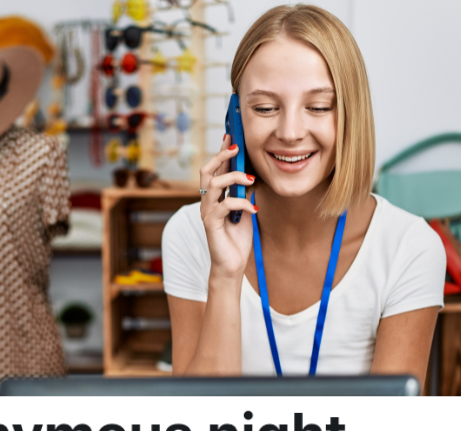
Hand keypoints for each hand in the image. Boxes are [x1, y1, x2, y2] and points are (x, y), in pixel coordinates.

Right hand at [199, 133, 256, 279]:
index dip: (221, 152)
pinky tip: (253, 208)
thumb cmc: (237, 237)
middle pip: (207, 171)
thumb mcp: (245, 210)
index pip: (215, 169)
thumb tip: (251, 175)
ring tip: (250, 179)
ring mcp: (207, 212)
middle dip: (220, 157)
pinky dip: (241, 203)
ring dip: (234, 177)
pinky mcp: (211, 224)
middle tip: (235, 148)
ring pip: (213, 184)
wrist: (232, 264)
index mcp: (215, 196)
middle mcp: (207, 201)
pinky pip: (224, 205)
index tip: (231, 136)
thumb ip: (244, 193)